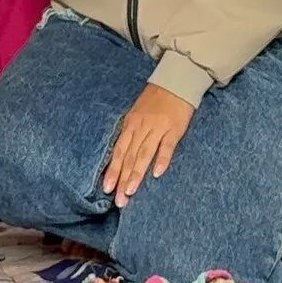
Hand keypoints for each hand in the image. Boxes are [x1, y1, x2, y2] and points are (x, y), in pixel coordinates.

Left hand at [102, 83, 194, 207]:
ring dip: (137, 173)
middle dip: (123, 179)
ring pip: (144, 153)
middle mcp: (141, 127)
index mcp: (130, 124)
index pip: (119, 151)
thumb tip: (121, 157)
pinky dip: (162, 159)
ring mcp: (158, 128)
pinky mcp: (174, 129)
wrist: (175, 82)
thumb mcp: (136, 114)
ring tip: (131, 191)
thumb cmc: (154, 101)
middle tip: (119, 200)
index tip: (107, 189)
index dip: (113, 170)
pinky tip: (157, 174)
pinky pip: (167, 146)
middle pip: (129, 156)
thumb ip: (131, 134)